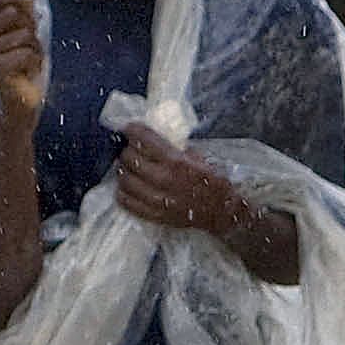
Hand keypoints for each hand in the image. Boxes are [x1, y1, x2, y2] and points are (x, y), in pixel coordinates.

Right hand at [0, 0, 45, 119]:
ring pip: (24, 35)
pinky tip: (25, 72)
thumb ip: (25, 11)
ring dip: (34, 49)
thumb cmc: (25, 61)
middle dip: (30, 28)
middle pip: (14, 14)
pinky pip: (26, 53)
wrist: (22, 95)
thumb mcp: (27, 31)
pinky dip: (34, 63)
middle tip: (27, 46)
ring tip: (26, 61)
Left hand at [114, 125, 250, 234]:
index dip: (132, 131)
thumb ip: (178, 149)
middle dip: (127, 150)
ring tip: (127, 168)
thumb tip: (156, 140)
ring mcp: (157, 199)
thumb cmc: (213, 181)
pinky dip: (122, 192)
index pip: (144, 141)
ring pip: (125, 180)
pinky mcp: (153, 215)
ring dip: (123, 171)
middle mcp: (164, 179)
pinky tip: (126, 187)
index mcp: (176, 162)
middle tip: (129, 149)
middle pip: (130, 159)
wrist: (222, 211)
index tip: (129, 129)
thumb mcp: (200, 157)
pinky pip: (126, 202)